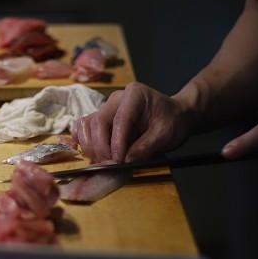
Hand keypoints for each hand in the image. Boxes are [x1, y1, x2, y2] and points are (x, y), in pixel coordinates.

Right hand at [74, 82, 191, 162]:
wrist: (174, 117)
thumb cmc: (172, 121)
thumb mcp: (165, 134)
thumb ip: (146, 146)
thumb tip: (126, 160)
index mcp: (134, 94)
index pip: (120, 119)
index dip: (116, 142)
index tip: (118, 160)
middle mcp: (116, 99)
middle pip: (98, 121)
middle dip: (101, 146)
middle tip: (111, 164)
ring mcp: (107, 109)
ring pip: (88, 125)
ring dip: (91, 146)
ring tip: (103, 161)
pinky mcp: (102, 120)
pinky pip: (85, 127)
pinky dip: (83, 140)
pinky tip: (87, 152)